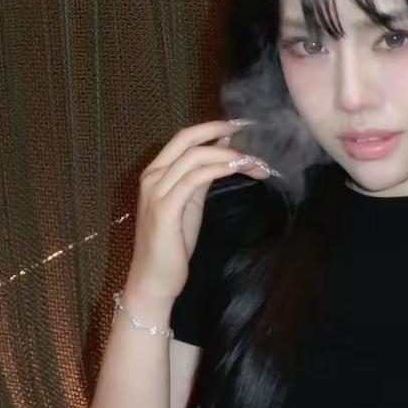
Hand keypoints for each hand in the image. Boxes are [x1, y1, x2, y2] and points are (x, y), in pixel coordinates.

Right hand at [124, 118, 275, 309]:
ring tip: (255, 162)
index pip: (183, 138)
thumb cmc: (171, 244)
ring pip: (195, 157)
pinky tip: (238, 169)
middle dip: (220, 130)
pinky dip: (219, 168)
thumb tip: (221, 151)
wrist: (153, 280)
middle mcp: (152, 177)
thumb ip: (200, 177)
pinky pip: (195, 178)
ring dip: (229, 155)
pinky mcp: (165, 209)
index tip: (240, 126)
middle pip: (187, 139)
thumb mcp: (188, 204)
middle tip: (249, 131)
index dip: (212, 127)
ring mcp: (156, 192)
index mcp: (155, 173)